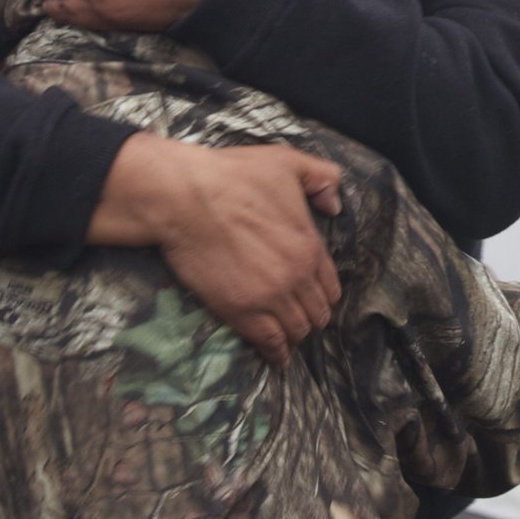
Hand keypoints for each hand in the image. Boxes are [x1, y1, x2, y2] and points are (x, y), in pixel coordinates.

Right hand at [96, 134, 344, 364]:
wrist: (184, 197)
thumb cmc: (232, 175)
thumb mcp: (286, 161)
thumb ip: (321, 178)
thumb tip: (335, 206)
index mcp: (310, 244)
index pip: (331, 286)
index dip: (323, 294)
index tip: (313, 298)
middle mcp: (297, 275)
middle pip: (318, 312)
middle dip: (311, 316)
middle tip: (298, 317)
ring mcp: (270, 296)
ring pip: (297, 331)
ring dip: (294, 335)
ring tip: (286, 336)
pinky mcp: (241, 311)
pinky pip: (270, 343)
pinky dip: (276, 353)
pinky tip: (276, 357)